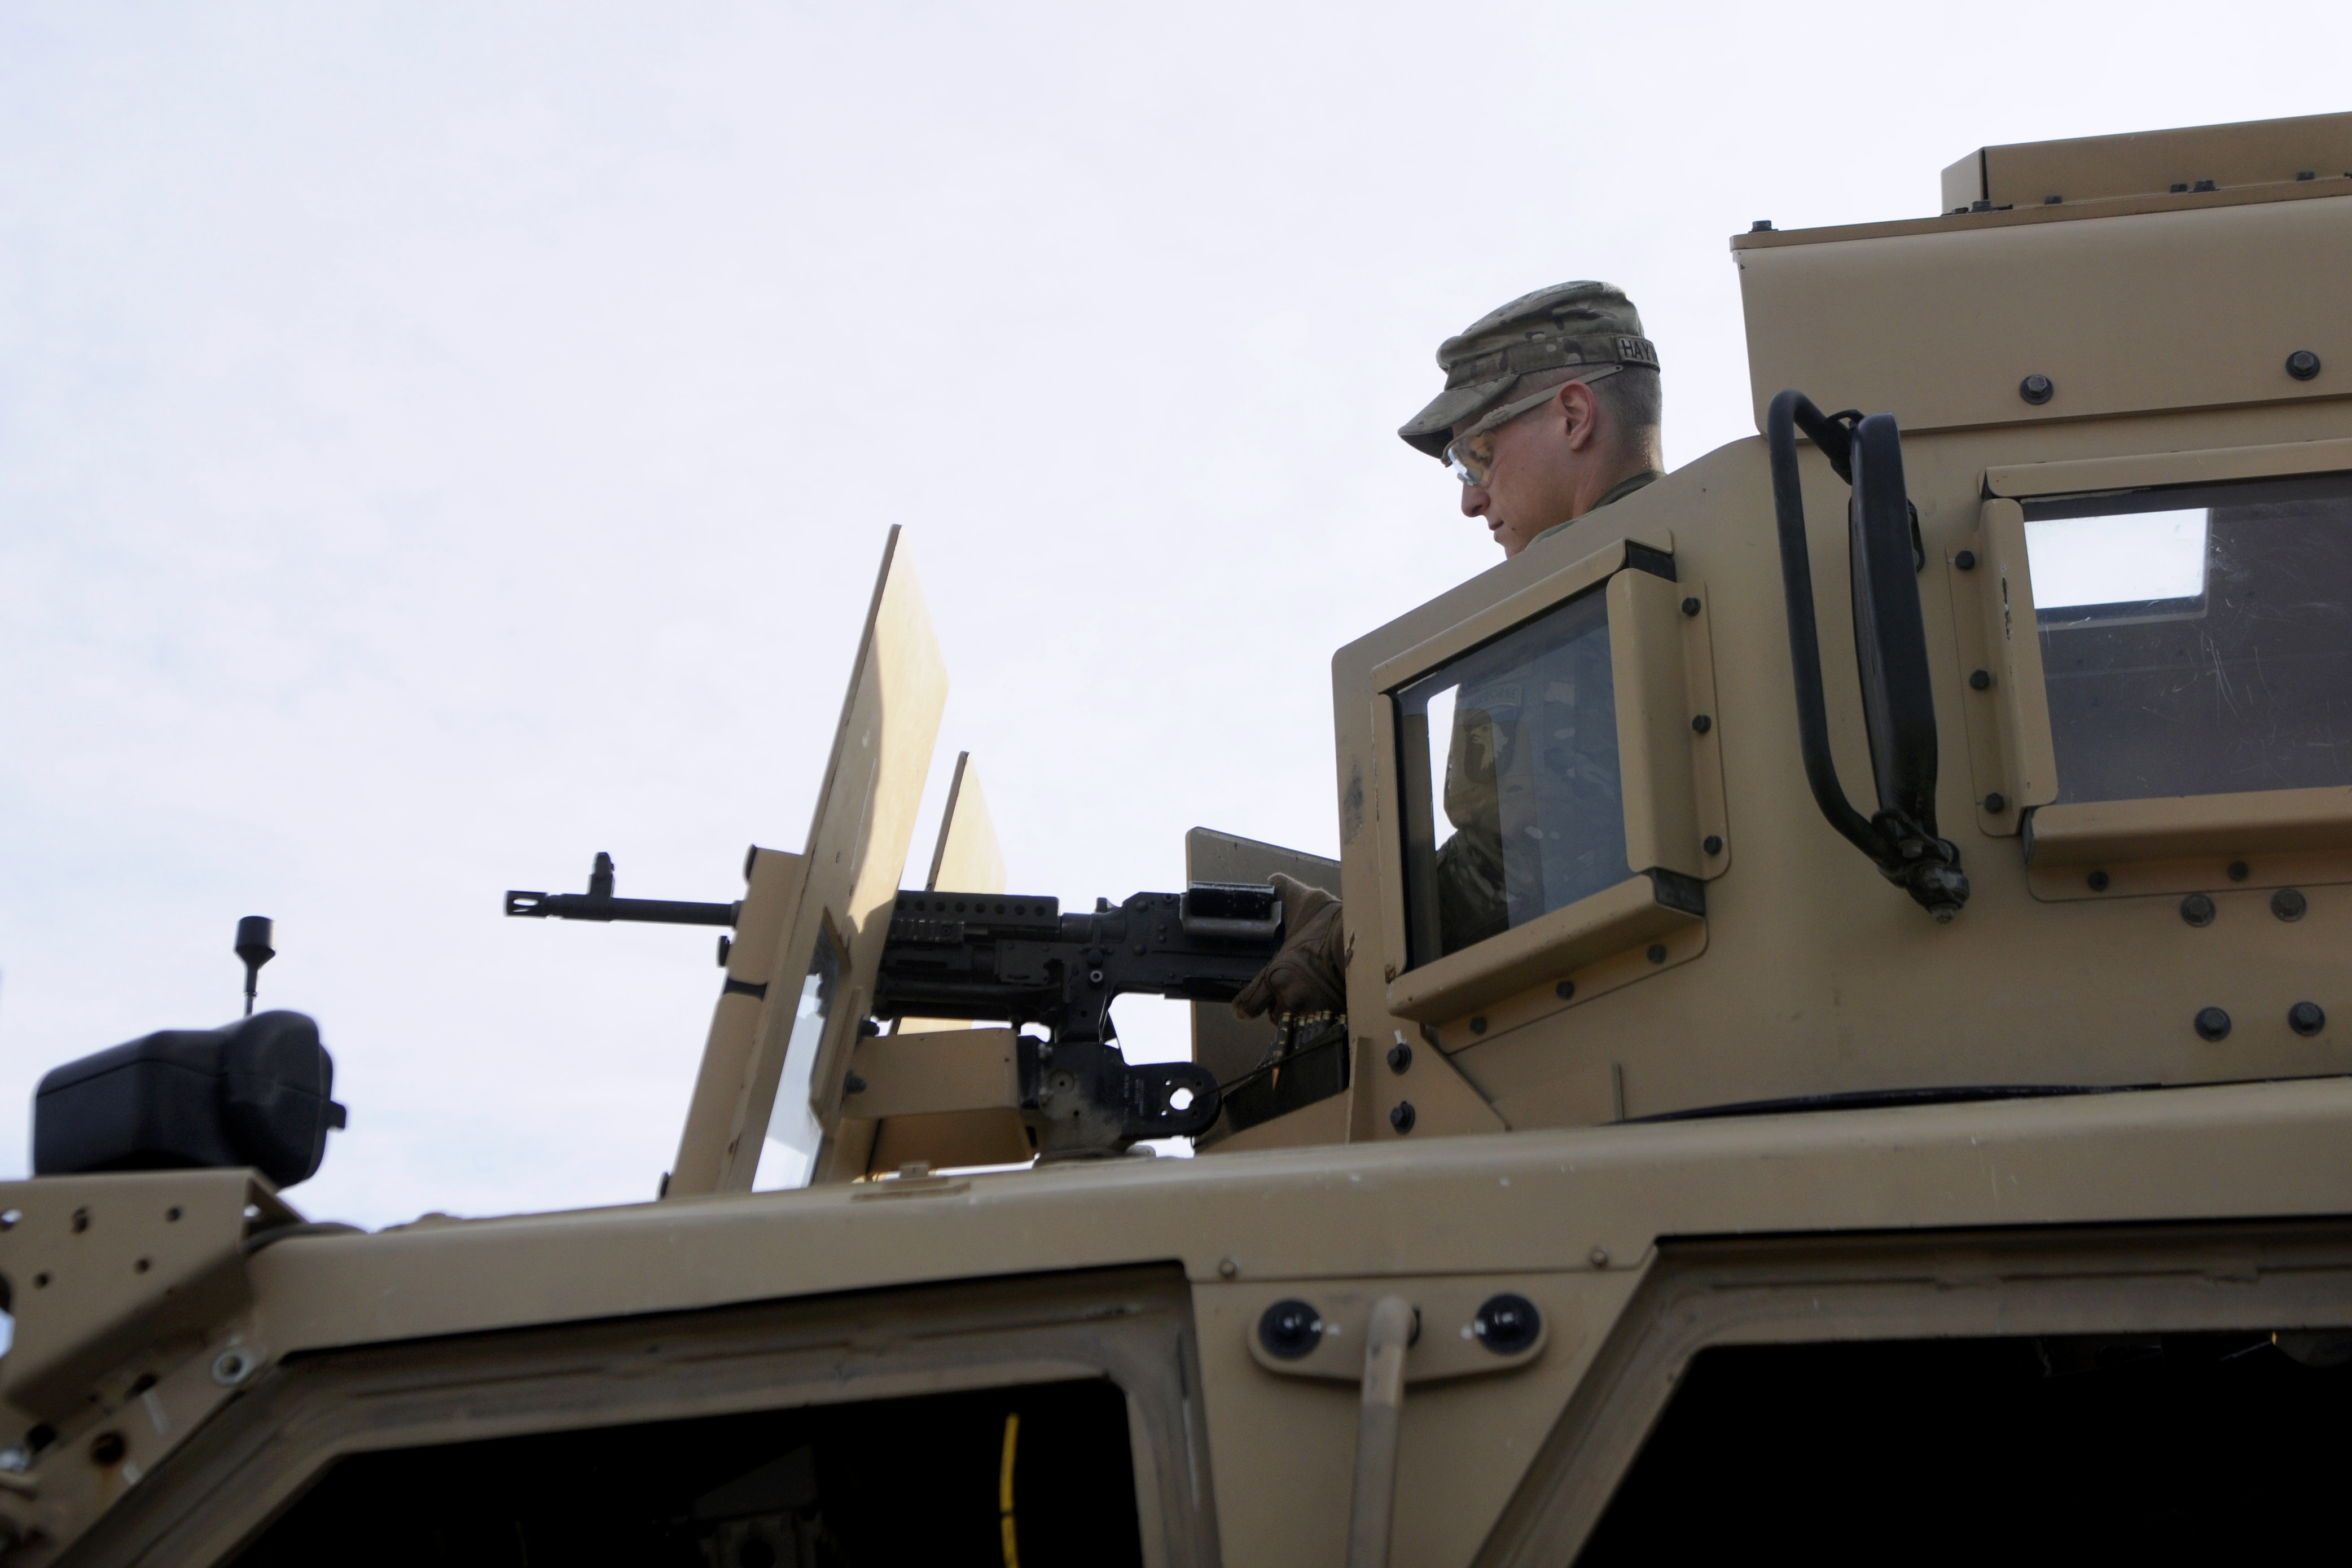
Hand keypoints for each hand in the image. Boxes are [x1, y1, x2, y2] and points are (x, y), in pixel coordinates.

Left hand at [1232, 873, 1349, 1019]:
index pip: (1248, 1003)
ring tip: (1309, 996)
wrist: (1367, 941)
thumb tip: (1272, 879)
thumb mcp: (1307, 901)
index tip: (1243, 1008)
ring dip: (1297, 1013)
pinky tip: (1325, 1004)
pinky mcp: (1331, 1017)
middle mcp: (1289, 996)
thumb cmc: (1334, 922)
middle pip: (1273, 1015)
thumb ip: (1285, 891)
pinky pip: (1317, 1025)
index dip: (1245, 1006)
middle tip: (1289, 992)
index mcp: (1277, 973)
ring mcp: (1310, 1010)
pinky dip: (1319, 1017)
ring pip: (1294, 1022)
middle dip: (1278, 1006)